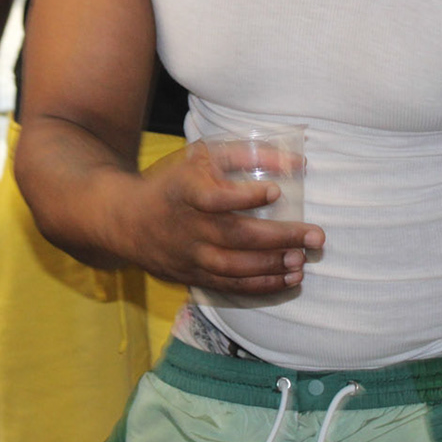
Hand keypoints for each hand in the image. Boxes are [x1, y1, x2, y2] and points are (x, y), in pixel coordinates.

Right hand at [120, 143, 321, 293]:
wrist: (126, 220)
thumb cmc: (174, 183)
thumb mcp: (202, 157)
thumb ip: (246, 155)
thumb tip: (297, 164)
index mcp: (186, 192)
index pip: (214, 197)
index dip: (244, 197)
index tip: (274, 192)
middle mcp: (188, 227)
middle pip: (236, 236)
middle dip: (280, 238)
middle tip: (315, 237)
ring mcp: (190, 255)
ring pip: (235, 267)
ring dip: (272, 267)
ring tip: (302, 262)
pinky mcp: (193, 275)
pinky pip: (230, 285)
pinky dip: (260, 286)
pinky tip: (287, 280)